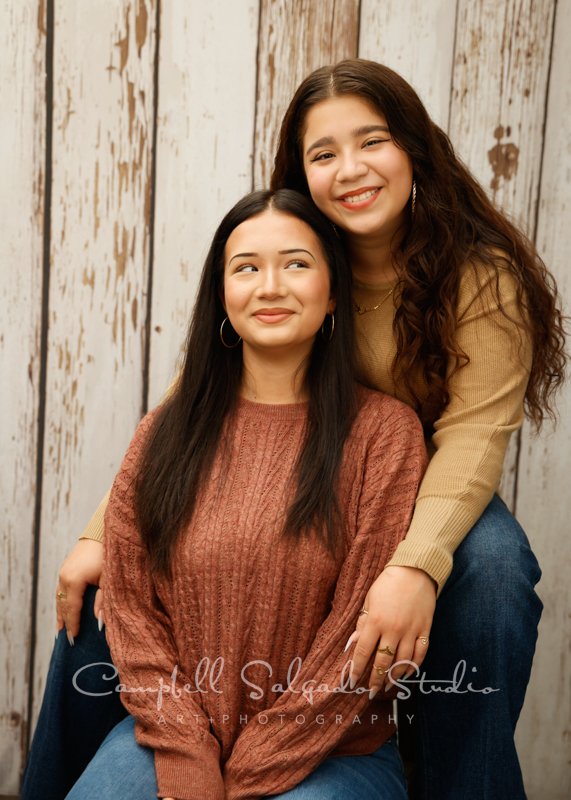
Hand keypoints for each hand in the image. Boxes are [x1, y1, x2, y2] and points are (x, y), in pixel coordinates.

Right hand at [56, 538, 103, 638]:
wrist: (102, 531)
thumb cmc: (108, 554)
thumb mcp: (108, 579)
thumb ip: (103, 600)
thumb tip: (99, 621)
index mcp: (74, 581)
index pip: (72, 609)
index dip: (73, 624)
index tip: (74, 638)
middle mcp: (65, 577)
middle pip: (62, 605)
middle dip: (64, 622)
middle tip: (65, 640)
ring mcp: (63, 571)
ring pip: (59, 597)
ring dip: (60, 612)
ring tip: (60, 628)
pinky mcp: (66, 567)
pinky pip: (61, 589)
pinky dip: (61, 601)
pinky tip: (63, 608)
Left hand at [346, 566, 435, 694]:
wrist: (415, 571)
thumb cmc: (388, 584)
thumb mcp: (370, 600)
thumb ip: (363, 623)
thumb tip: (353, 644)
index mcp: (375, 620)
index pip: (363, 651)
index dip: (357, 669)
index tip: (353, 681)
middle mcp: (393, 629)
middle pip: (383, 661)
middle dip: (376, 679)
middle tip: (371, 691)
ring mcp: (411, 630)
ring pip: (402, 661)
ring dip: (394, 677)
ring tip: (388, 686)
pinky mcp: (425, 629)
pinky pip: (420, 653)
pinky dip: (413, 666)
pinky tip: (407, 673)